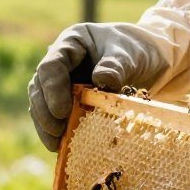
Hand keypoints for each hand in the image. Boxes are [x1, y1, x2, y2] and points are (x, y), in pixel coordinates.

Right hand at [28, 23, 166, 150]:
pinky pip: (56, 115)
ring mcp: (62, 81)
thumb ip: (116, 65)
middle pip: (40, 86)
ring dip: (46, 124)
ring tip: (55, 145)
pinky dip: (58, 130)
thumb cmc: (136, 50)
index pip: (52, 66)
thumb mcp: (130, 54)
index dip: (53, 90)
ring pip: (43, 103)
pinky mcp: (69, 99)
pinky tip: (63, 146)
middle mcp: (61, 62)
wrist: (149, 59)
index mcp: (71, 43)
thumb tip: (101, 81)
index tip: (62, 112)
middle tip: (56, 133)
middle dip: (45, 111)